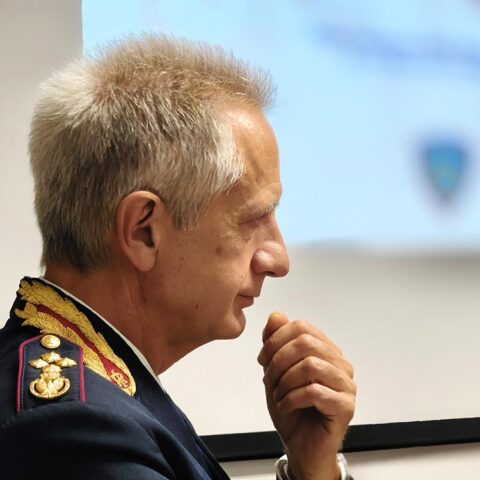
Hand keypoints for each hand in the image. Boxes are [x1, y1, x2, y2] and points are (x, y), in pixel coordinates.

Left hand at [258, 312, 355, 479]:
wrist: (300, 446)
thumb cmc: (292, 408)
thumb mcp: (275, 371)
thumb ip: (275, 342)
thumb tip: (277, 315)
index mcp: (325, 351)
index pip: (302, 328)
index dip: (276, 340)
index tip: (262, 359)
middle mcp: (340, 364)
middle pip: (306, 343)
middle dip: (278, 360)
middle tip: (268, 379)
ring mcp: (346, 384)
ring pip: (310, 366)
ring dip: (285, 381)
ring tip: (278, 395)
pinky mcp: (346, 406)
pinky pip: (314, 392)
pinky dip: (291, 398)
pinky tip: (286, 406)